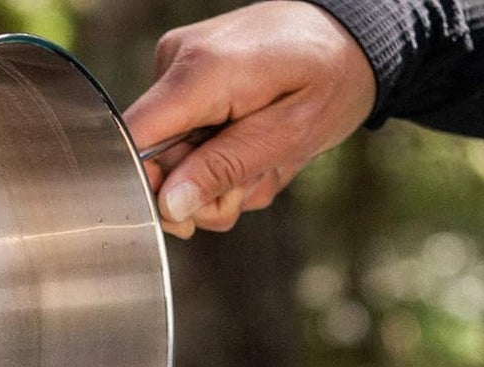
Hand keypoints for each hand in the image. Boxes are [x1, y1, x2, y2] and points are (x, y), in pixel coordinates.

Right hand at [123, 2, 375, 237]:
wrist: (350, 36)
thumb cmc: (332, 76)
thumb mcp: (290, 134)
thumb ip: (225, 168)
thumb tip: (169, 205)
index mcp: (200, 72)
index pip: (133, 139)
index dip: (148, 188)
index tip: (186, 211)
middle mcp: (178, 62)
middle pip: (155, 161)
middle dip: (202, 192)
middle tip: (251, 185)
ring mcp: (180, 69)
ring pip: (175, 160)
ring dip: (220, 180)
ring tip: (263, 162)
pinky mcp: (187, 81)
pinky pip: (188, 142)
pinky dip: (221, 159)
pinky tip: (253, 147)